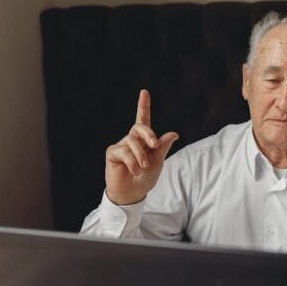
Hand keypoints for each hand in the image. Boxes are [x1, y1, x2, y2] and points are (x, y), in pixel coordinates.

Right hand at [105, 89, 178, 204]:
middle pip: (139, 127)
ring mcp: (121, 146)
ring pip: (132, 142)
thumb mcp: (158, 161)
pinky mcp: (113, 153)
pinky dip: (132, 162)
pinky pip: (124, 152)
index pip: (143, 120)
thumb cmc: (146, 178)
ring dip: (140, 156)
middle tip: (154, 146)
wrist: (133, 193)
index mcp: (144, 140)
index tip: (144, 92)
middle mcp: (132, 140)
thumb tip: (174, 133)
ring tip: (143, 168)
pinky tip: (135, 171)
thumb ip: (163, 147)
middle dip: (148, 134)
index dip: (143, 106)